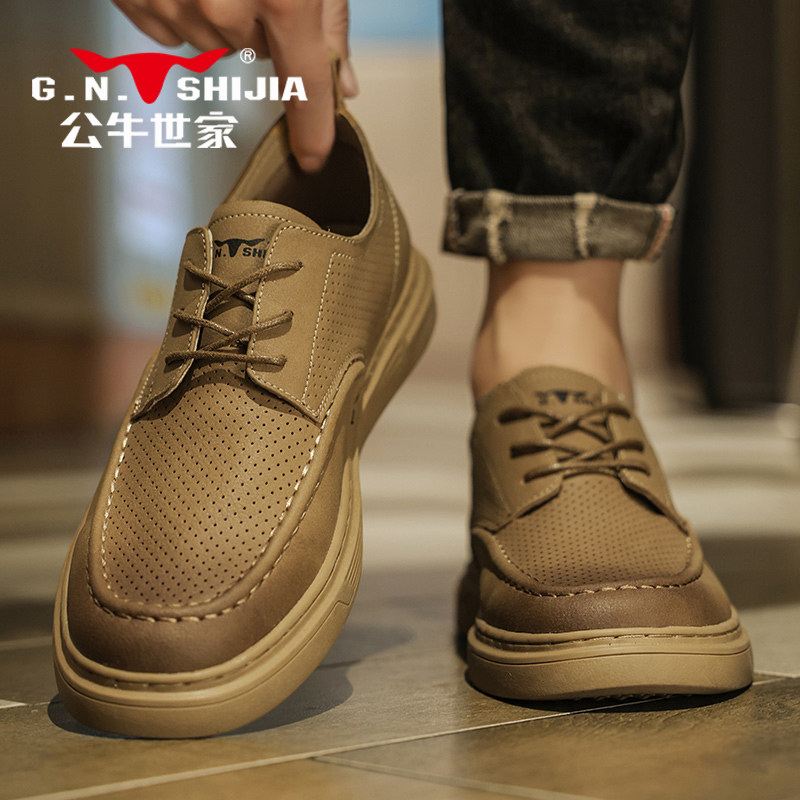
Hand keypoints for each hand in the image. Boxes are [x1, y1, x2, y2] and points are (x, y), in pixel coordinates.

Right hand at [111, 0, 356, 170]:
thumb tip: (344, 82)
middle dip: (262, 19)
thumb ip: (331, 22)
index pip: (306, 87)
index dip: (313, 129)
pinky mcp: (137, 0)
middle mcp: (227, 11)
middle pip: (258, 52)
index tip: (313, 158)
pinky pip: (170, 30)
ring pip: (214, 41)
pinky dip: (180, 6)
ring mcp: (176, 7)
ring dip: (220, 10)